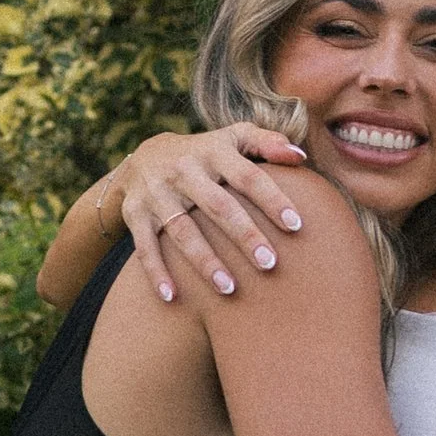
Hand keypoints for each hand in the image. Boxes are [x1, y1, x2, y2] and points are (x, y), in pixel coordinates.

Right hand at [117, 126, 309, 302]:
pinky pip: (145, 246)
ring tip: (229, 289)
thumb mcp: (233, 138)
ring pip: (182, 230)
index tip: (296, 226)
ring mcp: (157, 193)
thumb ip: (267, 142)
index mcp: (213, 152)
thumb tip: (300, 155)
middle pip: (218, 206)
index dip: (272, 200)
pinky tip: (172, 298)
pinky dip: (156, 272)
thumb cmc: (206, 153)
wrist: (143, 157)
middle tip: (270, 264)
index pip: (248, 176)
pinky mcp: (135, 213)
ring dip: (205, 261)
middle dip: (244, 235)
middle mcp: (184, 170)